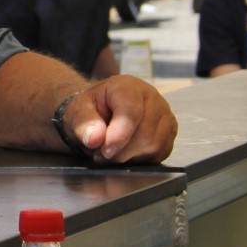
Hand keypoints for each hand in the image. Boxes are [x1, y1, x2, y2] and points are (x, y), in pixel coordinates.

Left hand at [63, 76, 177, 163]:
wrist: (100, 111)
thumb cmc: (90, 108)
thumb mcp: (77, 110)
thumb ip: (83, 122)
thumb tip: (94, 138)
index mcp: (128, 86)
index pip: (131, 113)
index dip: (119, 136)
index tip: (104, 150)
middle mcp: (152, 98)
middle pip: (145, 133)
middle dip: (121, 151)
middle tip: (101, 154)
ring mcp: (164, 115)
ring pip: (155, 145)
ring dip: (130, 157)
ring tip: (111, 153)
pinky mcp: (169, 132)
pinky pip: (160, 153)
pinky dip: (141, 159)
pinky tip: (125, 154)